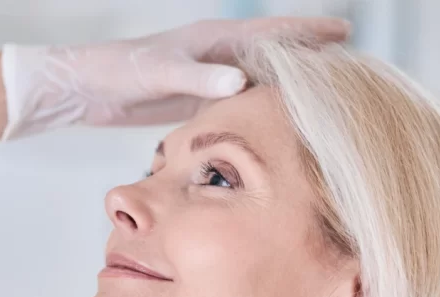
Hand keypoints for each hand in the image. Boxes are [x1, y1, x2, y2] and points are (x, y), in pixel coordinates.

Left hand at [0, 17, 349, 137]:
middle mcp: (217, 55)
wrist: (88, 87)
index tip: (346, 32)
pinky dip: (261, 106)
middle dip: (310, 56)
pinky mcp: (198, 99)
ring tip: (323, 98)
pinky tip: (275, 122)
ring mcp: (209, 76)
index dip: (309, 33)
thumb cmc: (121, 73)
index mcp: (215, 40)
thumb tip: (242, 82)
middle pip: (275, 54)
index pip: (273, 33)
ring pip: (260, 79)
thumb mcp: (161, 75)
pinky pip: (239, 100)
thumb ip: (199, 79)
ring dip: (289, 85)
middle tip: (351, 66)